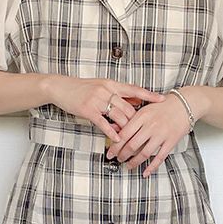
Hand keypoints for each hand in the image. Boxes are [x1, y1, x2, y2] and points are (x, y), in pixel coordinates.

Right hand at [44, 76, 165, 144]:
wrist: (60, 87)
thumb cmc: (81, 88)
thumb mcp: (102, 86)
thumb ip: (119, 93)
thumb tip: (137, 99)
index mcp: (112, 84)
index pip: (135, 89)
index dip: (149, 95)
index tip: (162, 99)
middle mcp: (106, 90)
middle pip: (128, 107)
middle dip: (137, 120)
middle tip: (147, 130)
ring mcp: (97, 100)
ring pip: (118, 115)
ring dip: (126, 128)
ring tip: (133, 138)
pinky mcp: (88, 110)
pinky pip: (104, 122)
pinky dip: (112, 131)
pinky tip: (118, 139)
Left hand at [105, 89, 192, 176]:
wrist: (184, 104)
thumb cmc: (163, 106)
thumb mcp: (144, 108)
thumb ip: (130, 119)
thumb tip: (114, 129)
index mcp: (142, 116)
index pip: (124, 134)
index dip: (115, 146)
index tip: (110, 153)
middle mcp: (151, 126)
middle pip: (131, 146)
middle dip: (122, 156)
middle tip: (118, 159)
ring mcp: (161, 135)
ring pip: (143, 154)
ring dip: (134, 162)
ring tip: (128, 165)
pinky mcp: (170, 142)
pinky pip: (159, 158)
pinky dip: (151, 167)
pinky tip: (145, 172)